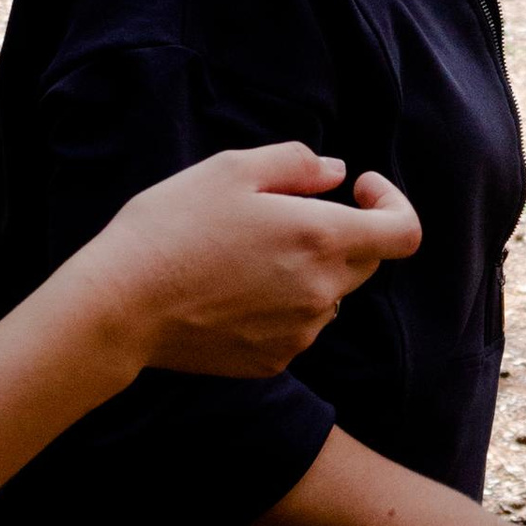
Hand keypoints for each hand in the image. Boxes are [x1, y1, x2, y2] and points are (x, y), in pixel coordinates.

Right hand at [77, 148, 421, 378]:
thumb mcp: (231, 170)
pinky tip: (231, 291)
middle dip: (342, 231)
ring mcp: (300, 333)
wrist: (120, 306)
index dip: (393, 203)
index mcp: (322, 238)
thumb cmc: (172, 227)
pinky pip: (297, 326)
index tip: (359, 187)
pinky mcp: (273, 361)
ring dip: (308, 270)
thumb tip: (336, 173)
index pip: (404, 232)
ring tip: (244, 254)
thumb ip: (296, 164)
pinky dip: (281, 304)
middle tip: (281, 212)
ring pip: (330, 295)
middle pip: (366, 260)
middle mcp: (323, 293)